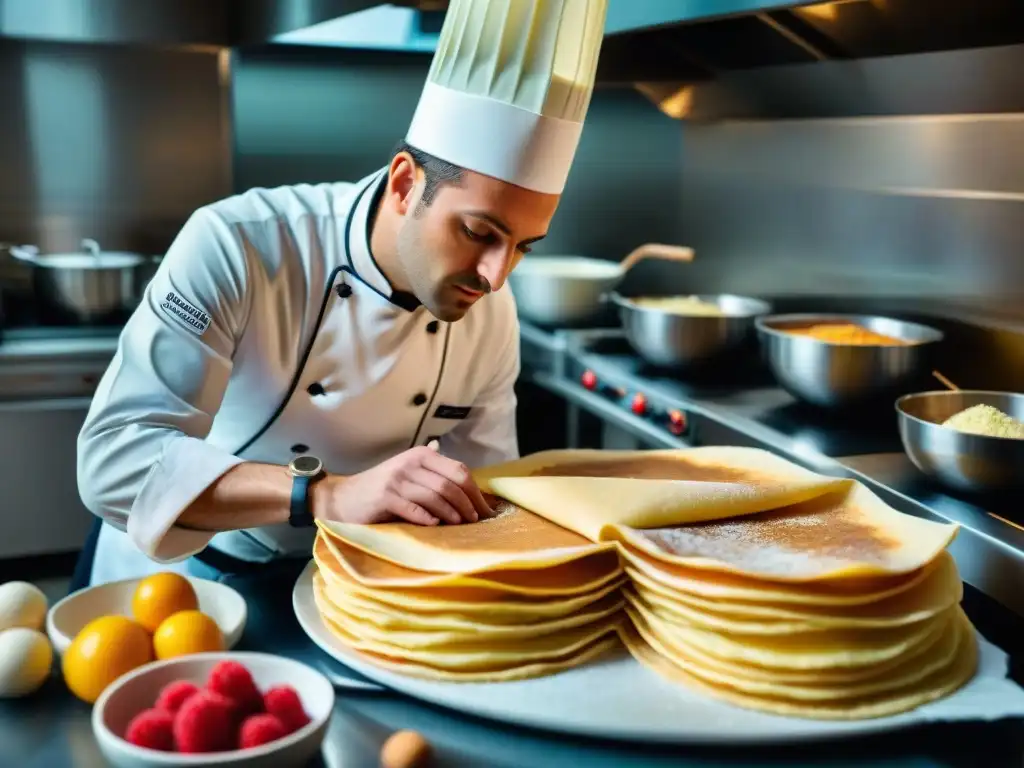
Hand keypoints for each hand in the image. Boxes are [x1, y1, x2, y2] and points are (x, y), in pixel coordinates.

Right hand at [313, 447, 491, 525]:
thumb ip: (435, 475)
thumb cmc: (382, 490)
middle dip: (468, 504)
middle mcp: (411, 463)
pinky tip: (435, 526)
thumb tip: (468, 484)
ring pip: (436, 495)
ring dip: (452, 513)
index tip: (486, 510)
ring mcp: (397, 479)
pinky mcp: (384, 497)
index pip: (459, 470)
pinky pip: (414, 508)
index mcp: (422, 455)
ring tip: (460, 525)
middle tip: (476, 521)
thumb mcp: (410, 475)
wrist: (343, 498)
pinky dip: (428, 519)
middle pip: (451, 483)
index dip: (476, 492)